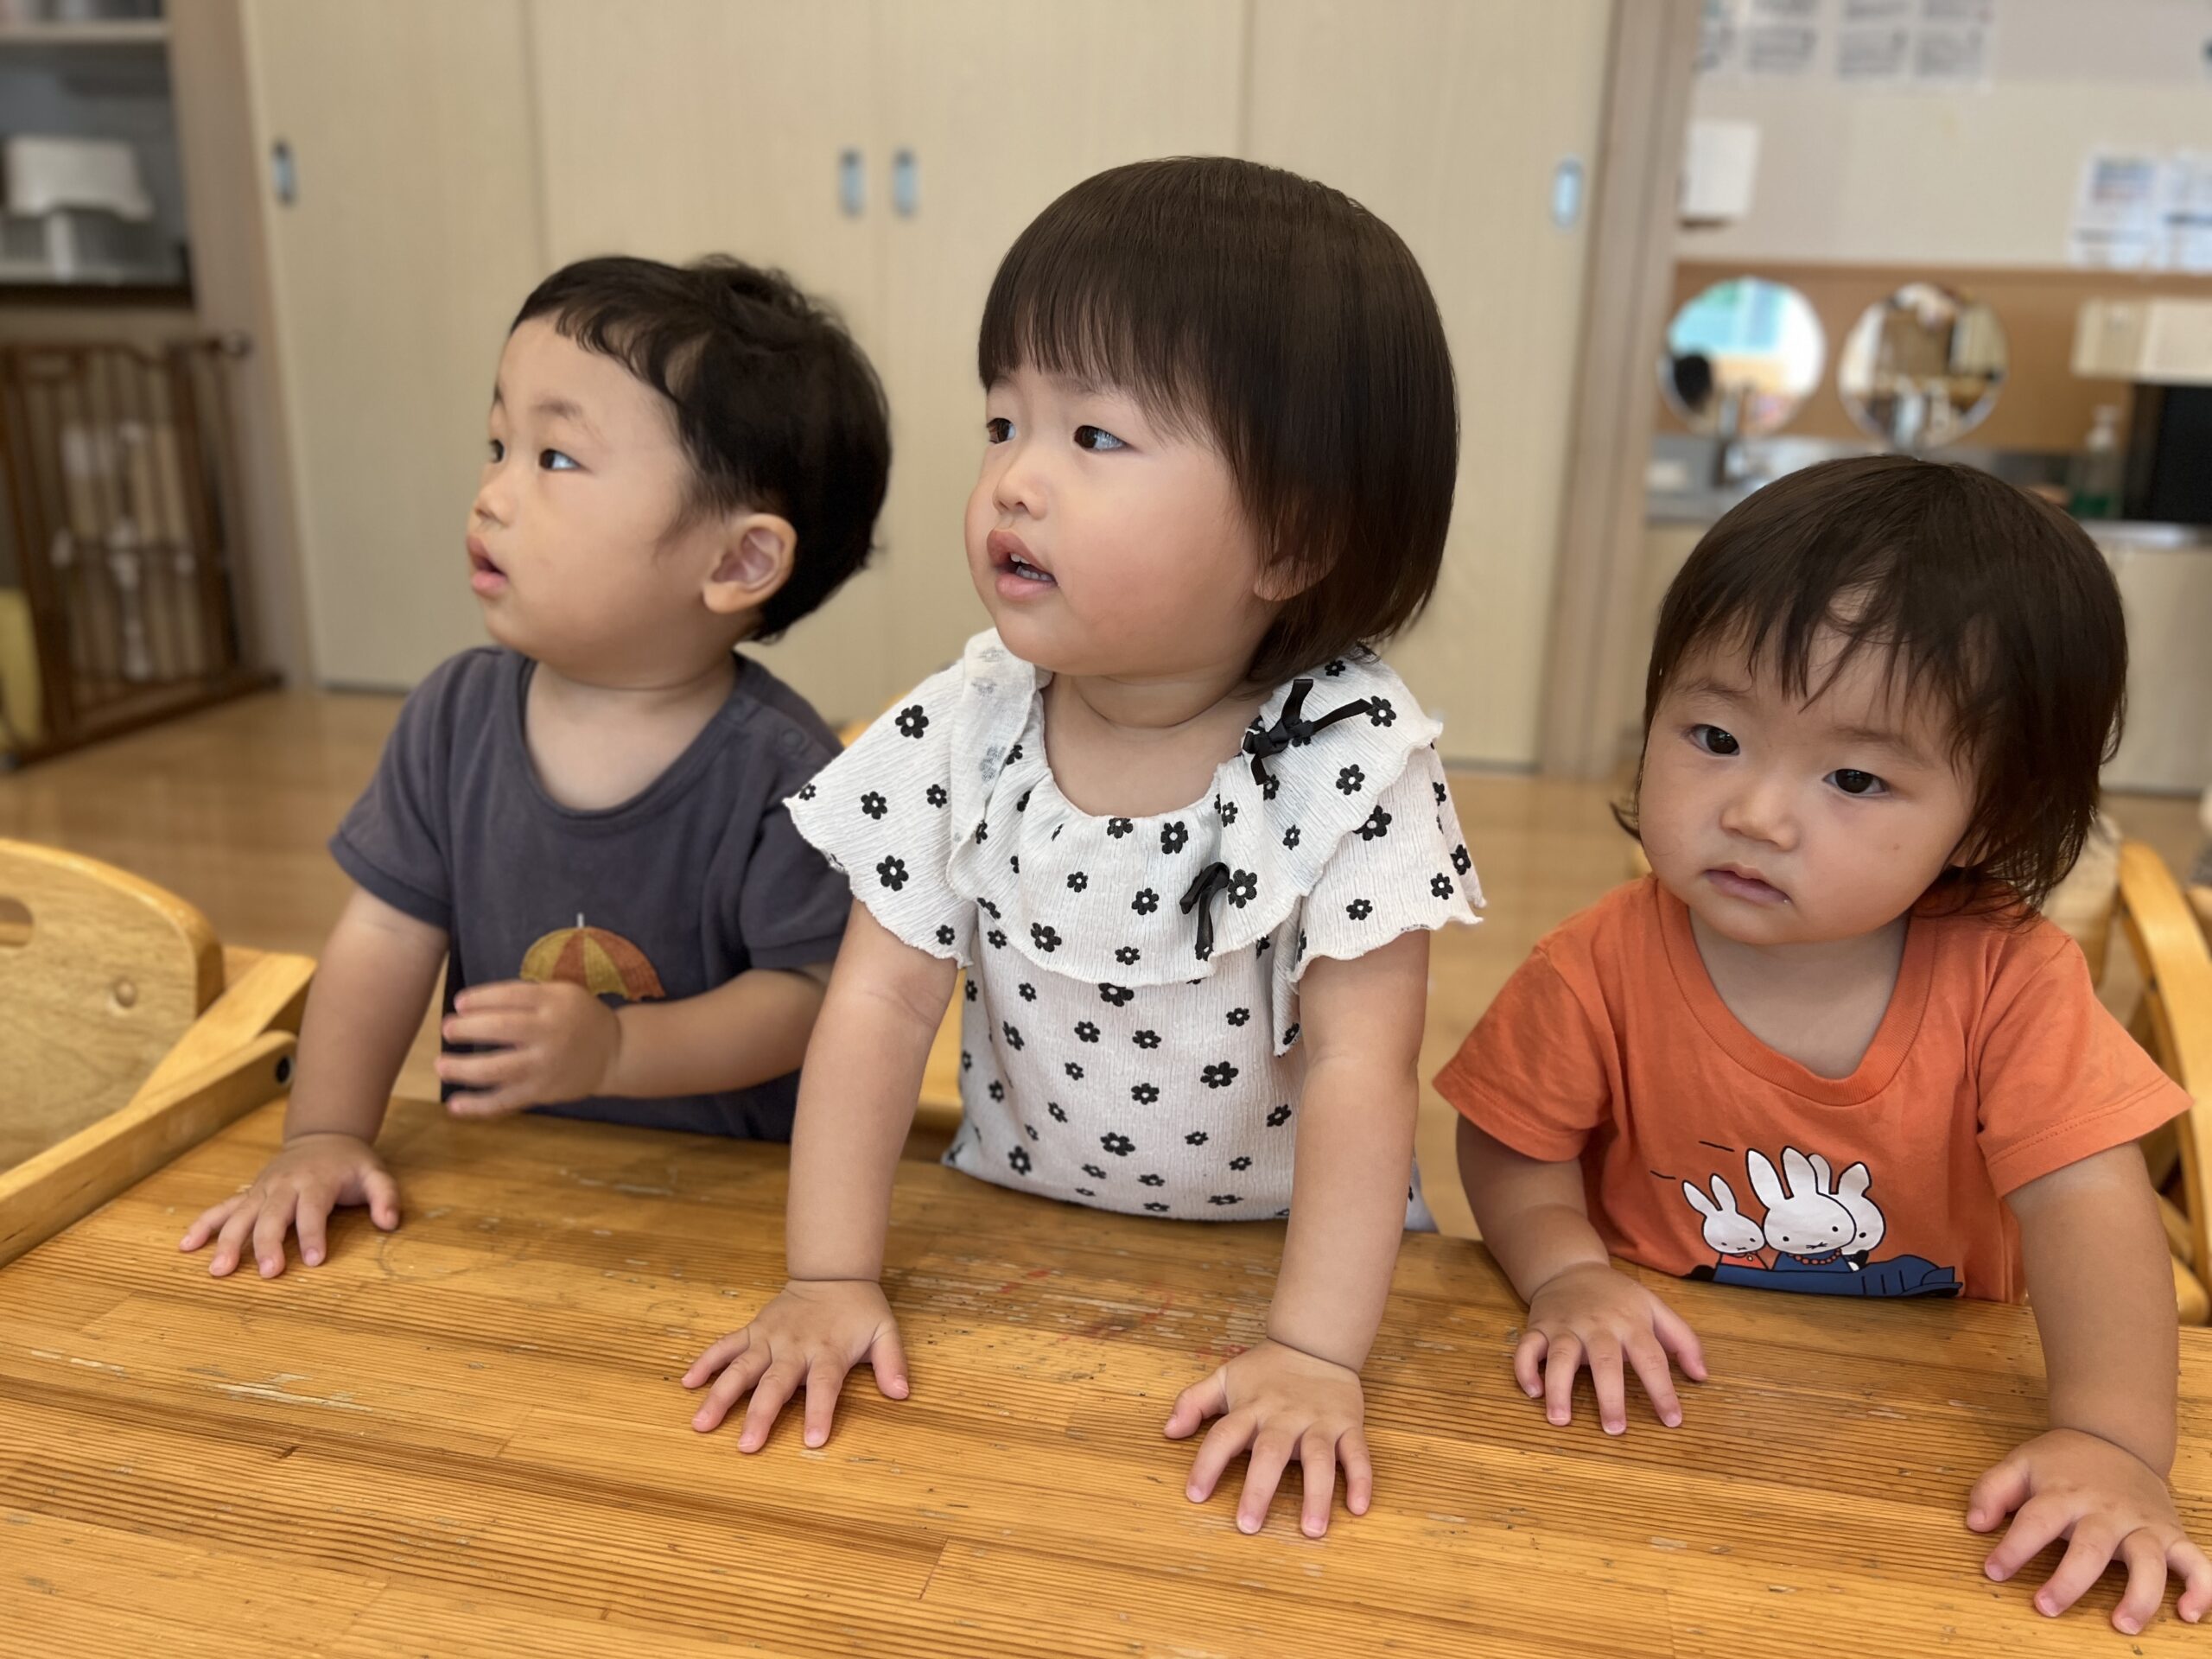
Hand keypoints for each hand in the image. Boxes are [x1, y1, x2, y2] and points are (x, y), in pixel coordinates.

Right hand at [177, 1132, 399, 1277]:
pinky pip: (222, 1209)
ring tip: (218, 1271)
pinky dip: (204, 1225)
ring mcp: (262, 1190)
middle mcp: (284, 1185)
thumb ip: (386, 1197)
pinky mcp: (250, 1194)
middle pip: (272, 1216)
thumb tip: (390, 1222)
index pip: (313, 1210)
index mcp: (316, 1181)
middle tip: (268, 1273)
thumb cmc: (351, 1164)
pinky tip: (186, 1246)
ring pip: (241, 1215)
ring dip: (227, 1242)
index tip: (315, 1261)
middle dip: (267, 1245)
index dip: (313, 1235)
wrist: (323, 1137)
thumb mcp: (376, 1174)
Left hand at [436, 979, 619, 1114]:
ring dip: (464, 1069)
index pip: (510, 997)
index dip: (480, 999)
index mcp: (553, 1003)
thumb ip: (526, 996)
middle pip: (501, 1030)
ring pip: (498, 1069)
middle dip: (468, 1029)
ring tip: (441, 1064)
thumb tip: (473, 1005)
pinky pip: (506, 1101)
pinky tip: (455, 1105)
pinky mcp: (541, 1092)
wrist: (613, 1052)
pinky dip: (479, 1106)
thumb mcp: (561, 993)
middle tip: (447, 1029)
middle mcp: (549, 1034)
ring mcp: (544, 1066)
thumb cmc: (578, 1017)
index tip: (459, 1003)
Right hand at [682, 1279, 909, 1450]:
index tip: (812, 1441)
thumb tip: (902, 1393)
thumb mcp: (885, 1332)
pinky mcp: (753, 1330)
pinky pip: (725, 1345)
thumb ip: (893, 1362)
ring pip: (741, 1367)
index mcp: (827, 1350)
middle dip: (760, 1415)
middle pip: (775, 1383)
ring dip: (720, 1395)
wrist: (832, 1274)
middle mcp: (794, 1346)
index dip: (819, 1411)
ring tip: (701, 1423)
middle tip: (746, 1446)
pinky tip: (687, 1383)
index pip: (824, 1385)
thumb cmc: (860, 1311)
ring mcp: (769, 1338)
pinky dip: (706, 1361)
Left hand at [1166, 1338, 1369, 1536]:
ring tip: (1312, 1529)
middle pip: (1270, 1452)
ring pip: (1319, 1458)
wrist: (1315, 1343)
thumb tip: (1168, 1431)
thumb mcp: (1225, 1377)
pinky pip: (1358, 1454)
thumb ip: (1193, 1401)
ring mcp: (1319, 1422)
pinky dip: (1361, 1479)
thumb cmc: (1266, 1371)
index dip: (1208, 1464)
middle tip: (1248, 1525)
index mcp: (1252, 1407)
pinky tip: (1358, 1508)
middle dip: (1259, 1489)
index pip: (1224, 1435)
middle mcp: (1285, 1416)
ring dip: (1317, 1494)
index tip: (1195, 1495)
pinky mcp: (1349, 1425)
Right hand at [1516, 1261, 1705, 1433]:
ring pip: (1559, 1358)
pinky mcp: (1538, 1328)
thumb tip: (1702, 1376)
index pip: (1651, 1358)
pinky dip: (1525, 1370)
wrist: (1569, 1266)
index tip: (1672, 1420)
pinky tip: (1533, 1393)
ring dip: (1559, 1389)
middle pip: (1605, 1362)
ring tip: (1560, 1420)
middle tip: (1616, 1429)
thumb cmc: (1617, 1295)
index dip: (1663, 1391)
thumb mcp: (1654, 1307)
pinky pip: (1526, 1349)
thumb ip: (1682, 1339)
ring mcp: (1565, 1327)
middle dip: (1610, 1396)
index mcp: (1630, 1323)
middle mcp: (1597, 1326)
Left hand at [1968, 1428, 2211, 1631]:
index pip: (2035, 1522)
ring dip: (2140, 1594)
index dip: (2013, 1548)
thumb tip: (1974, 1523)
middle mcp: (2106, 1510)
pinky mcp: (2172, 1534)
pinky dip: (2201, 1588)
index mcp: (2064, 1493)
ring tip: (2122, 1624)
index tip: (1994, 1571)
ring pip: (2149, 1560)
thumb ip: (1992, 1490)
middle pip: (2090, 1548)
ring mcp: (2142, 1523)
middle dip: (2069, 1580)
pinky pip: (2196, 1562)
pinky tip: (2188, 1613)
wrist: (2115, 1437)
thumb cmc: (2064, 1462)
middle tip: (2046, 1607)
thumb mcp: (2021, 1463)